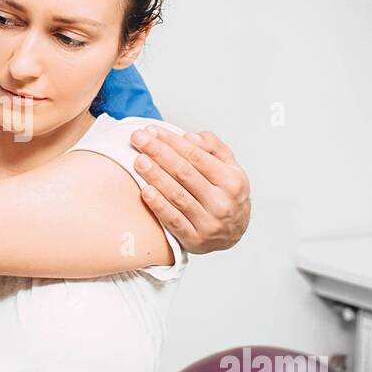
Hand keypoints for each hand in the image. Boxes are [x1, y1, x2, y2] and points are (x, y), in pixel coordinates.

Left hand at [130, 126, 249, 254]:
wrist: (233, 233)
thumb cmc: (226, 194)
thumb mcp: (229, 166)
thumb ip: (212, 147)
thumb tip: (189, 138)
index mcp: (232, 180)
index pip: (197, 156)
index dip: (172, 141)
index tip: (152, 131)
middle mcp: (222, 202)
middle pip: (184, 173)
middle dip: (159, 153)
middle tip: (139, 139)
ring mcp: (209, 223)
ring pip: (177, 196)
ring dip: (156, 177)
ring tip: (138, 161)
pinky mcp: (195, 240)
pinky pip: (174, 221)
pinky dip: (159, 206)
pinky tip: (146, 192)